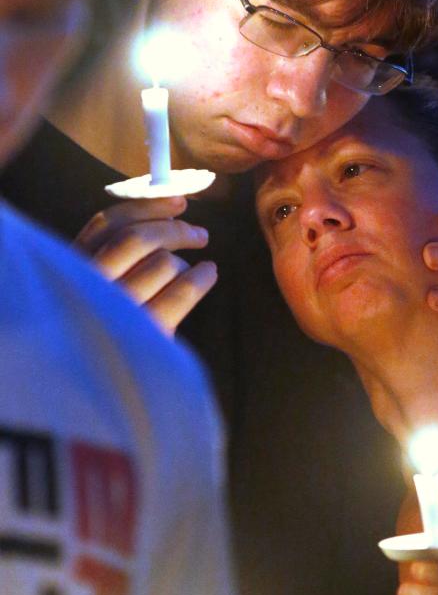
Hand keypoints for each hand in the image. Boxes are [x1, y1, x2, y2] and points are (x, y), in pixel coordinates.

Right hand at [76, 196, 216, 335]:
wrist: (99, 392)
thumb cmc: (106, 329)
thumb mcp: (98, 287)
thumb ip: (116, 254)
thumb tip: (167, 211)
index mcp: (72, 270)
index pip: (106, 224)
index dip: (147, 206)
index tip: (178, 201)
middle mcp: (88, 287)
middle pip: (137, 238)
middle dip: (175, 229)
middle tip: (199, 234)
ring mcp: (114, 312)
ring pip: (162, 263)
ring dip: (185, 261)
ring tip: (192, 270)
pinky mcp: (142, 335)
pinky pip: (181, 292)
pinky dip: (201, 278)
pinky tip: (209, 274)